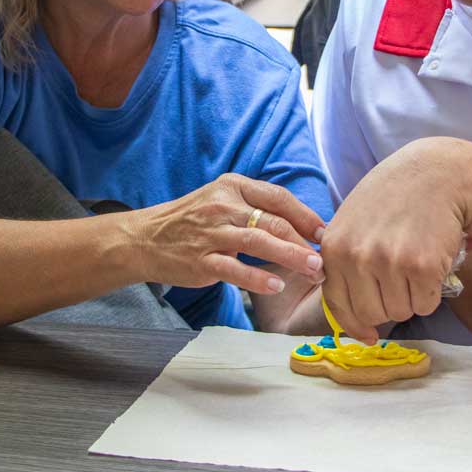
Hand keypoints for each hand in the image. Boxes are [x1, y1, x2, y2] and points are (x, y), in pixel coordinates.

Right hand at [133, 174, 325, 296]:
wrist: (145, 238)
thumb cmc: (192, 221)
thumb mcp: (222, 201)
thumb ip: (256, 208)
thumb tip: (302, 224)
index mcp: (232, 186)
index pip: (278, 197)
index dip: (306, 216)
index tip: (325, 233)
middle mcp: (223, 206)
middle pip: (274, 222)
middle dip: (304, 241)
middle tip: (326, 259)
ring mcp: (211, 233)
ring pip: (260, 243)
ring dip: (291, 257)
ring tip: (314, 270)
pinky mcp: (201, 260)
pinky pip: (235, 270)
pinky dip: (258, 278)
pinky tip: (277, 285)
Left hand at [318, 139, 470, 343]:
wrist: (438, 174)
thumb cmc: (396, 198)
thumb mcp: (354, 221)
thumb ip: (345, 260)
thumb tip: (351, 316)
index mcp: (334, 246)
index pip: (337, 303)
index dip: (355, 324)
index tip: (369, 335)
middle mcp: (356, 256)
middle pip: (371, 313)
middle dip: (388, 305)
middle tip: (402, 278)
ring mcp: (388, 261)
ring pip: (400, 311)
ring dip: (413, 296)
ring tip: (417, 261)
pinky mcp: (422, 267)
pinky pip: (426, 304)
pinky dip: (433, 291)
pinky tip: (433, 261)